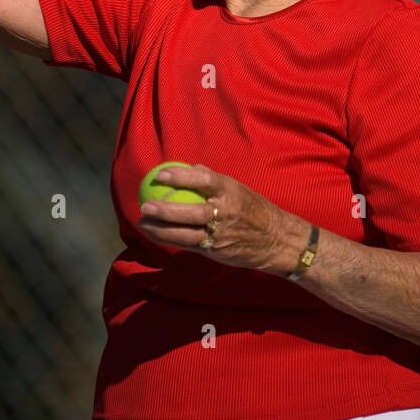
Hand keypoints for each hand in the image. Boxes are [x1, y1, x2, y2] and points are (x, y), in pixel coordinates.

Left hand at [138, 163, 308, 275]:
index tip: (160, 174)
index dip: (180, 176)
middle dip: (166, 210)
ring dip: (161, 231)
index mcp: (231, 191)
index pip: (203, 180)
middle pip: (192, 212)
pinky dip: (170, 240)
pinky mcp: (217, 251)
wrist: (276, 239)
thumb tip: (188, 168)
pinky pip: (189, 245)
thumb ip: (213, 180)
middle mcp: (226, 212)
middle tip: (146, 205)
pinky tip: (156, 235)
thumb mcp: (237, 188)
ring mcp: (221, 234)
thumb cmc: (252, 208)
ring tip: (143, 224)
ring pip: (186, 234)